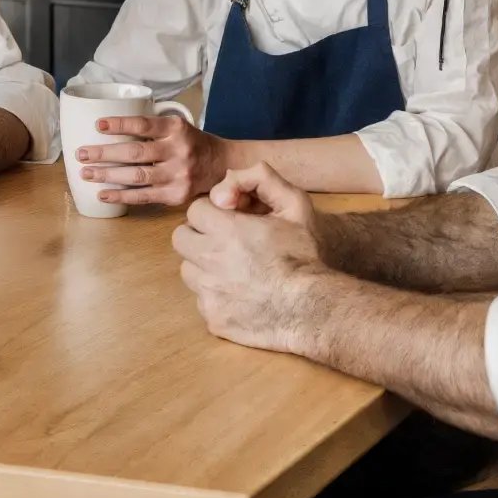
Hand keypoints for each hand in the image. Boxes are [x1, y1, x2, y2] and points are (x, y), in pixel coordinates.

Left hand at [77, 111, 228, 206]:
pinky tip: (103, 194)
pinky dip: (121, 196)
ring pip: (137, 176)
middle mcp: (178, 151)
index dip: (120, 124)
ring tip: (86, 173)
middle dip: (104, 154)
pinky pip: (143, 197)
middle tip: (81, 154)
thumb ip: (153, 128)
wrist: (223, 166)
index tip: (97, 125)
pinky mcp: (176, 195)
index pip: (143, 125)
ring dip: (107, 175)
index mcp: (176, 128)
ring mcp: (178, 175)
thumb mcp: (178, 127)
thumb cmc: (191, 144)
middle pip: (135, 153)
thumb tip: (108, 128)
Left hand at [171, 163, 327, 353]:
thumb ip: (260, 178)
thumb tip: (224, 187)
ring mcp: (209, 293)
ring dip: (204, 266)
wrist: (316, 309)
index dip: (213, 212)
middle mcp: (211, 261)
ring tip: (234, 269)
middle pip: (182, 239)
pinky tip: (242, 294)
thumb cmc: (306, 255)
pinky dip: (216, 295)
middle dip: (200, 235)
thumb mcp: (295, 204)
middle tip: (226, 242)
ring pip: (189, 270)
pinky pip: (202, 300)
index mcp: (226, 230)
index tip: (230, 220)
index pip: (195, 211)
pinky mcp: (214, 319)